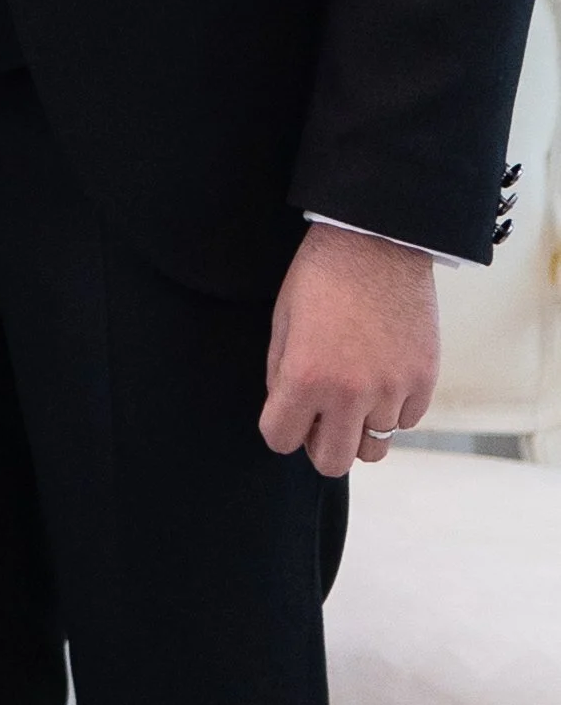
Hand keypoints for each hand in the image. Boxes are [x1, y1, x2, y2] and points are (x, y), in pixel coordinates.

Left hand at [259, 225, 439, 476]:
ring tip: (356, 391)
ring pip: (375, 446)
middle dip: (321, 444)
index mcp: (305, 378)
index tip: (288, 412)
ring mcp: (392, 389)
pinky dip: (393, 409)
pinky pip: (407, 422)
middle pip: (333, 462)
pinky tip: (383, 376)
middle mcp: (350, 393)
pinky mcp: (425, 380)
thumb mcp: (282, 323)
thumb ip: (280, 377)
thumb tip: (289, 416)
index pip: (281, 441)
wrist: (378, 241)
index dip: (280, 427)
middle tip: (321, 418)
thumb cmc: (321, 276)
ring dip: (361, 426)